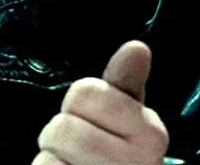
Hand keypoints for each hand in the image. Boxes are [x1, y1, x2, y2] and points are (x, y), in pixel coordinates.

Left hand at [32, 40, 169, 163]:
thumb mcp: (125, 123)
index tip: (96, 125)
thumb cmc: (114, 158)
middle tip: (80, 155)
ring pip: (49, 155)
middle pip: (63, 125)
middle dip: (61, 138)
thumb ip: (125, 87)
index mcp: (150, 135)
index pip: (86, 91)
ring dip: (51, 162)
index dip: (80, 106)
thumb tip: (138, 47)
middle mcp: (137, 163)